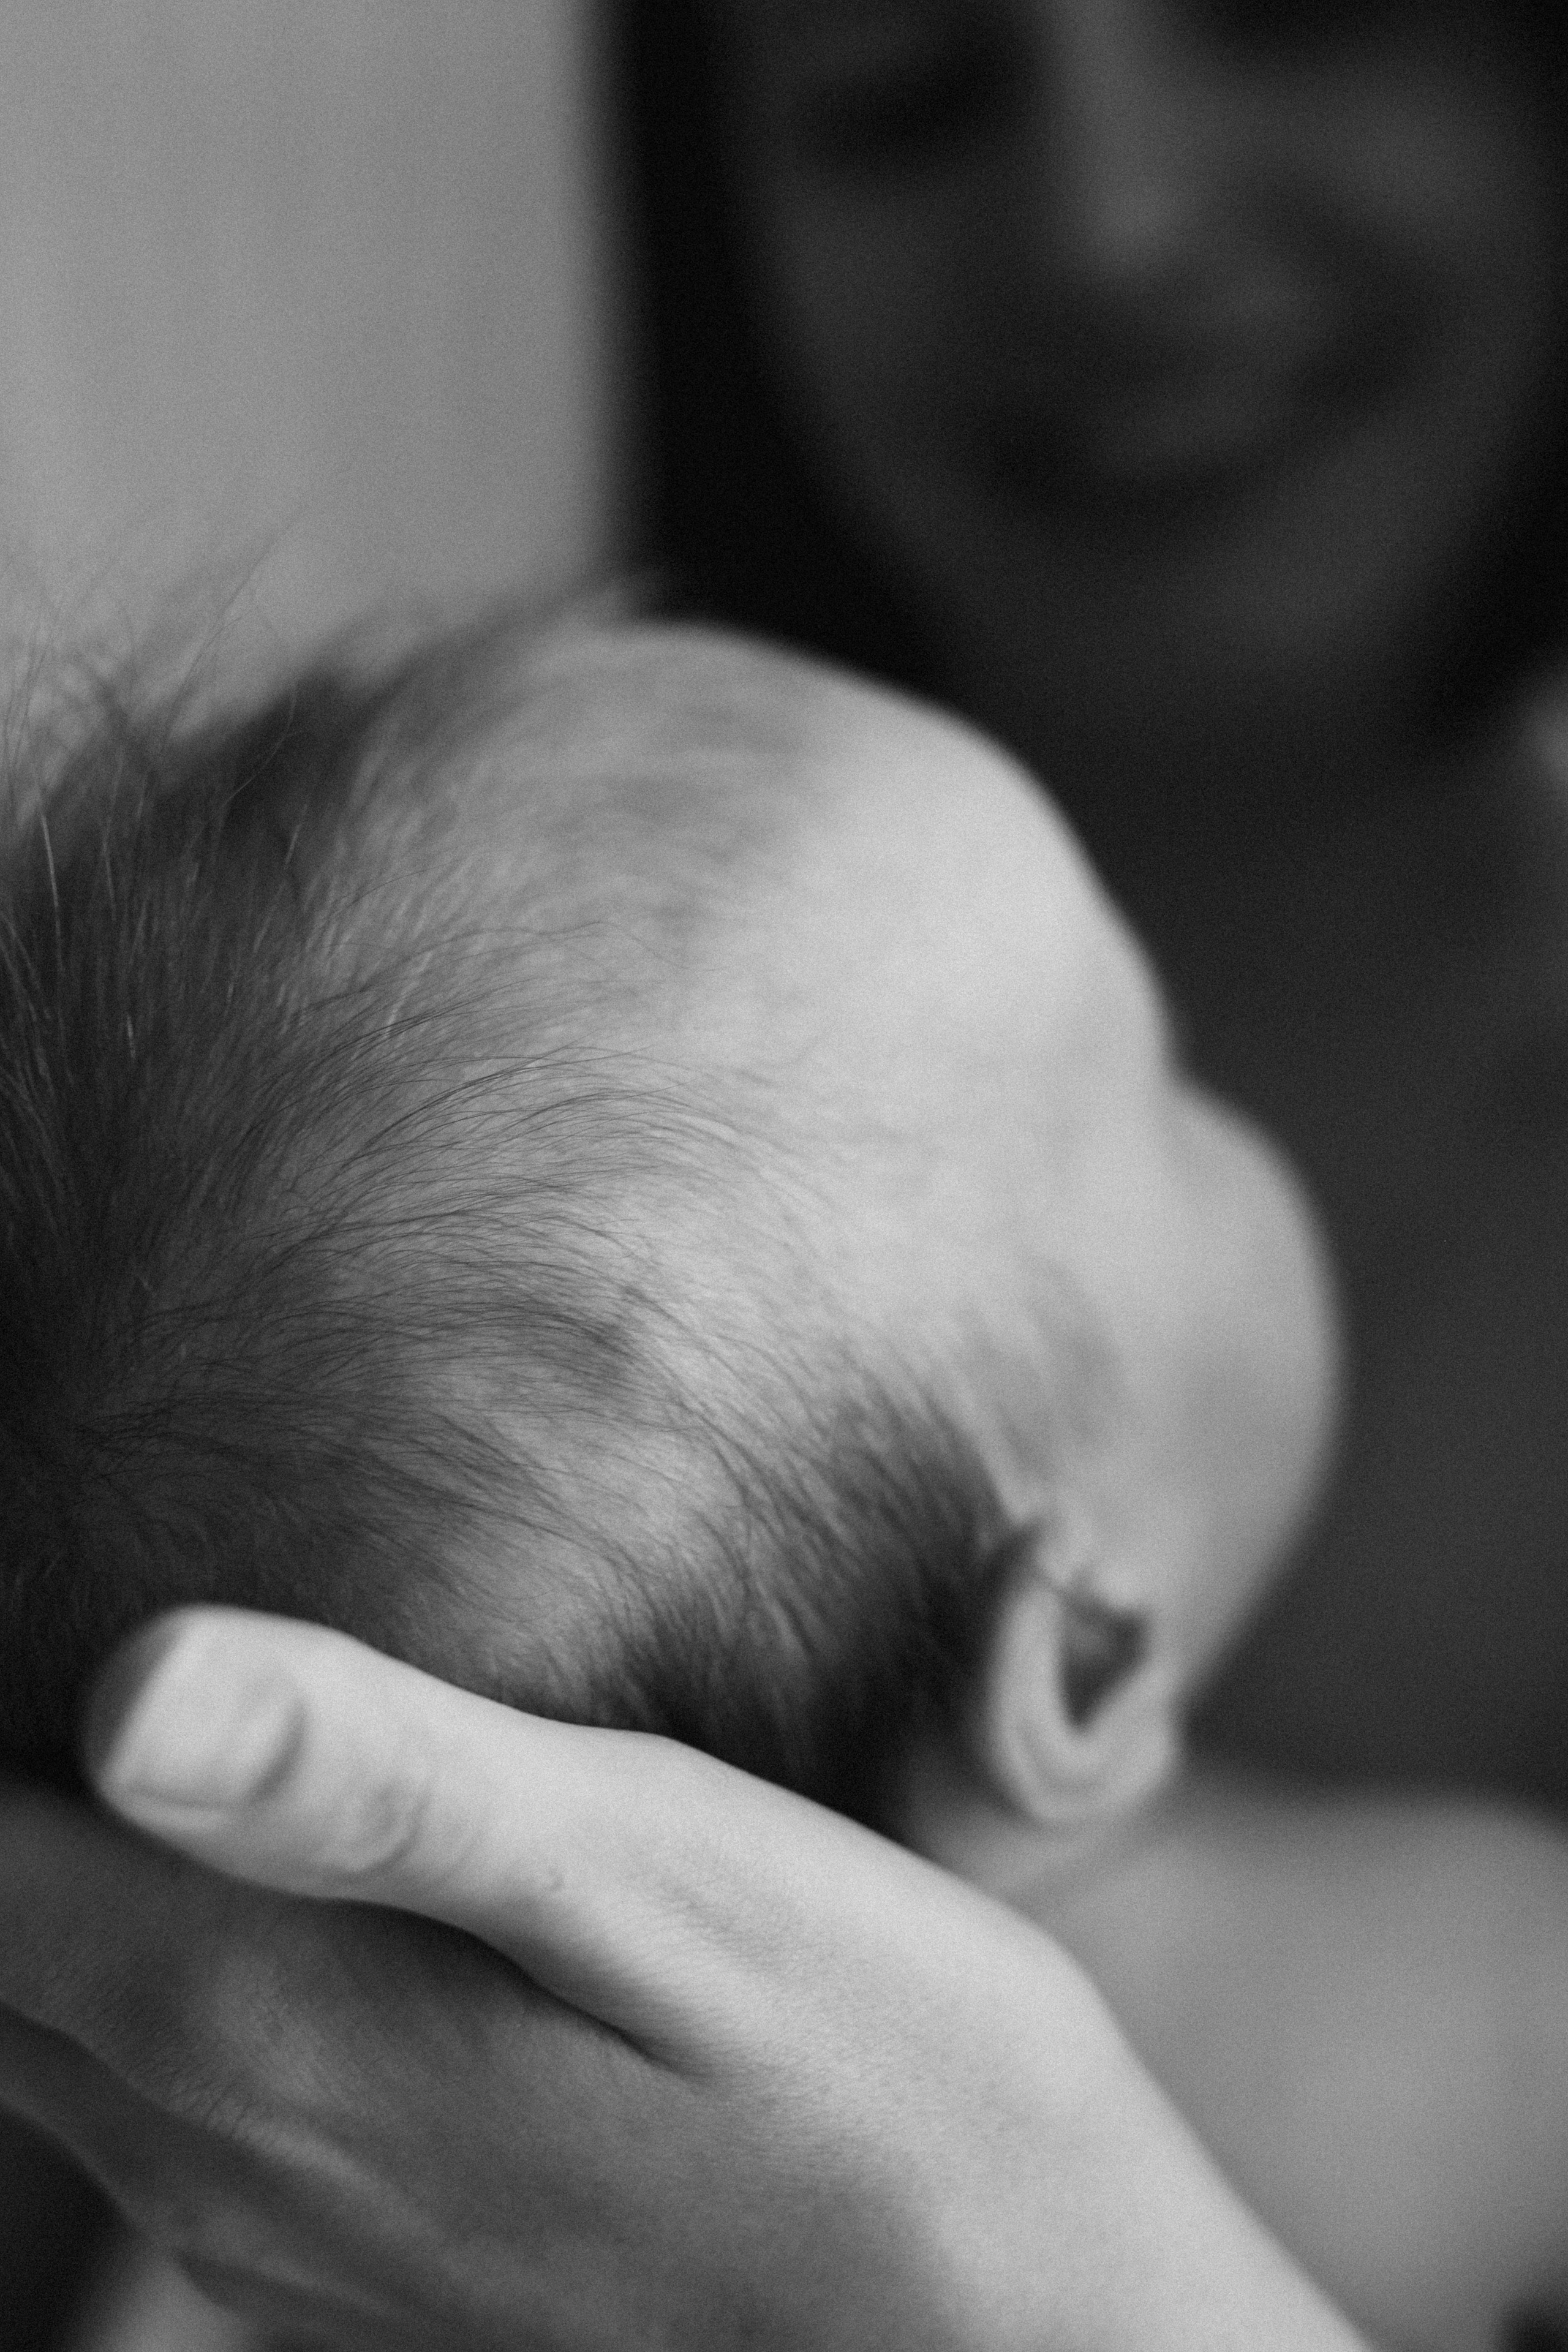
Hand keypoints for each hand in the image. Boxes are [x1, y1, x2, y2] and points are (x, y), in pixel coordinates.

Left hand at [0, 1609, 1367, 2348]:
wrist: (1016, 2328)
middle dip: (12, 1778)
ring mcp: (285, 2229)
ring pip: (57, 2023)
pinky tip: (255, 1868)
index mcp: (272, 2024)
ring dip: (63, 1868)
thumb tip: (129, 1687)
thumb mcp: (665, 1875)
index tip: (36, 1539)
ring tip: (149, 1723)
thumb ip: (387, 1784)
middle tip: (69, 1581)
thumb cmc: (877, 2065)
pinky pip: (158, 2097)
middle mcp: (230, 2151)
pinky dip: (140, 1964)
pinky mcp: (355, 2256)